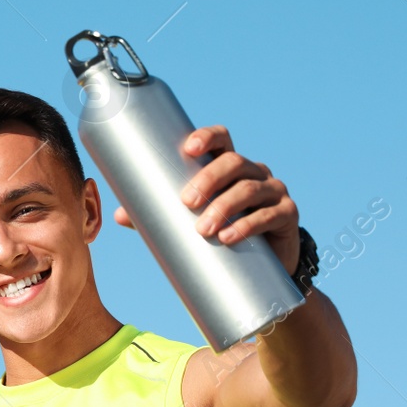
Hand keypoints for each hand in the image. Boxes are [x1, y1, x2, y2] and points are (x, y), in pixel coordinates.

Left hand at [112, 125, 299, 273]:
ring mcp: (274, 191)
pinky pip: (271, 214)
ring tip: (204, 230)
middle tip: (186, 202)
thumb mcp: (191, 222)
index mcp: (229, 167)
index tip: (187, 150)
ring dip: (225, 206)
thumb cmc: (220, 233)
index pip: (222, 139)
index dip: (207, 138)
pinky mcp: (287, 215)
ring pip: (251, 188)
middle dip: (209, 179)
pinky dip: (249, 225)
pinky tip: (230, 236)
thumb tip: (119, 215)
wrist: (261, 268)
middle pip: (234, 162)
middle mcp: (254, 172)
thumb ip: (159, 216)